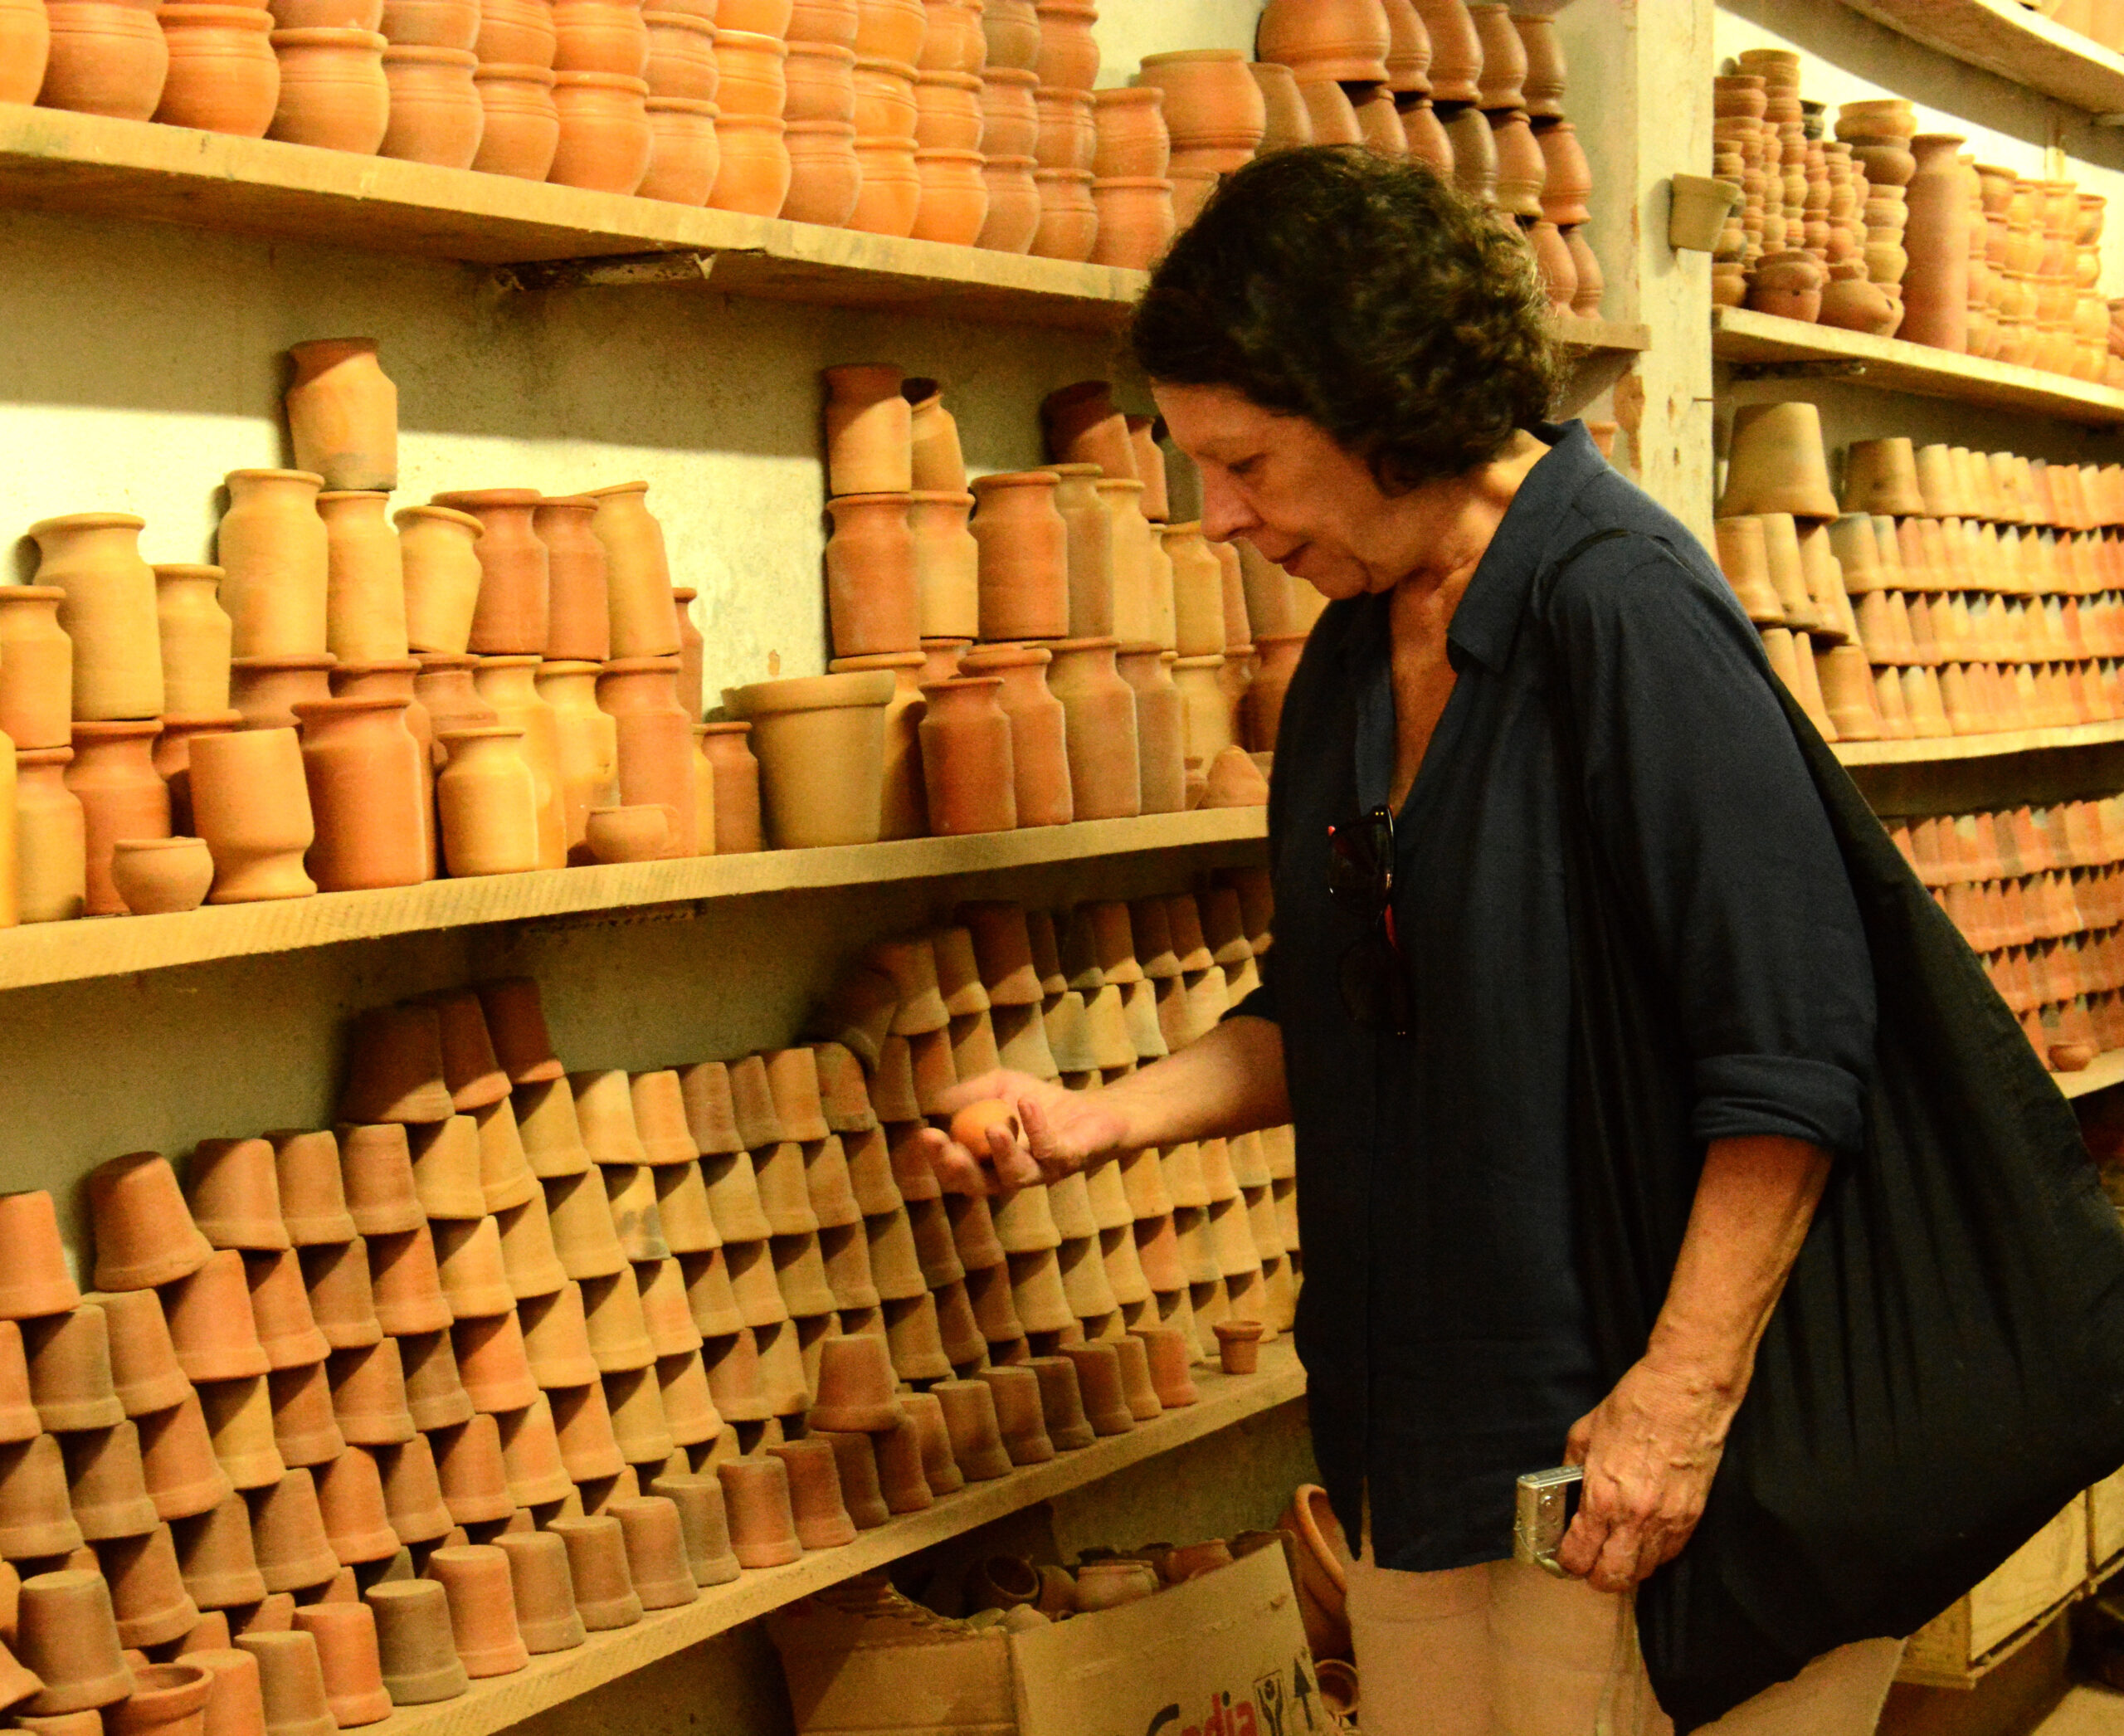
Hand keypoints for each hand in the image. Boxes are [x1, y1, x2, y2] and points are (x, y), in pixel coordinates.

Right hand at [909, 1071, 1131, 1194]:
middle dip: (960, 1168)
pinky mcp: (1071, 1159)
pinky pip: (1051, 1148)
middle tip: (946, 1147)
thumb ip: (969, 1093)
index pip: (958, 1171)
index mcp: (991, 1165)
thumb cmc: (1041, 1102)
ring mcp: (1043, 1171)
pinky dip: (1037, 1126)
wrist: (1094, 1107)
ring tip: (992, 1128)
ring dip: (1002, 1154)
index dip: (939, 1158)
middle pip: (980, 1184)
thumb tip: (934, 1102)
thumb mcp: (999, 1087)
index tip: (924, 1134)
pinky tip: (1026, 1103)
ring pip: (1017, 1175)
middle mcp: (1013, 1176)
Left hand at [1552, 1358, 1735, 1593]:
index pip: (1580, 1555)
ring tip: (1615, 1552)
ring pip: (1644, 1572)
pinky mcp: (1692, 1517)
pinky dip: (1653, 1555)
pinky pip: (1669, 1554)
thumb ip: (1571, 1468)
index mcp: (1602, 1497)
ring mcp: (1668, 1521)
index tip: (1564, 1555)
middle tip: (1588, 1563)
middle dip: (1595, 1578)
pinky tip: (1642, 1539)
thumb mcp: (1585, 1432)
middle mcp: (1636, 1518)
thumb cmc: (1633, 1406)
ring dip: (1626, 1568)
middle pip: (1613, 1579)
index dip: (1567, 1561)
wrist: (1685, 1393)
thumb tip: (1565, 1491)